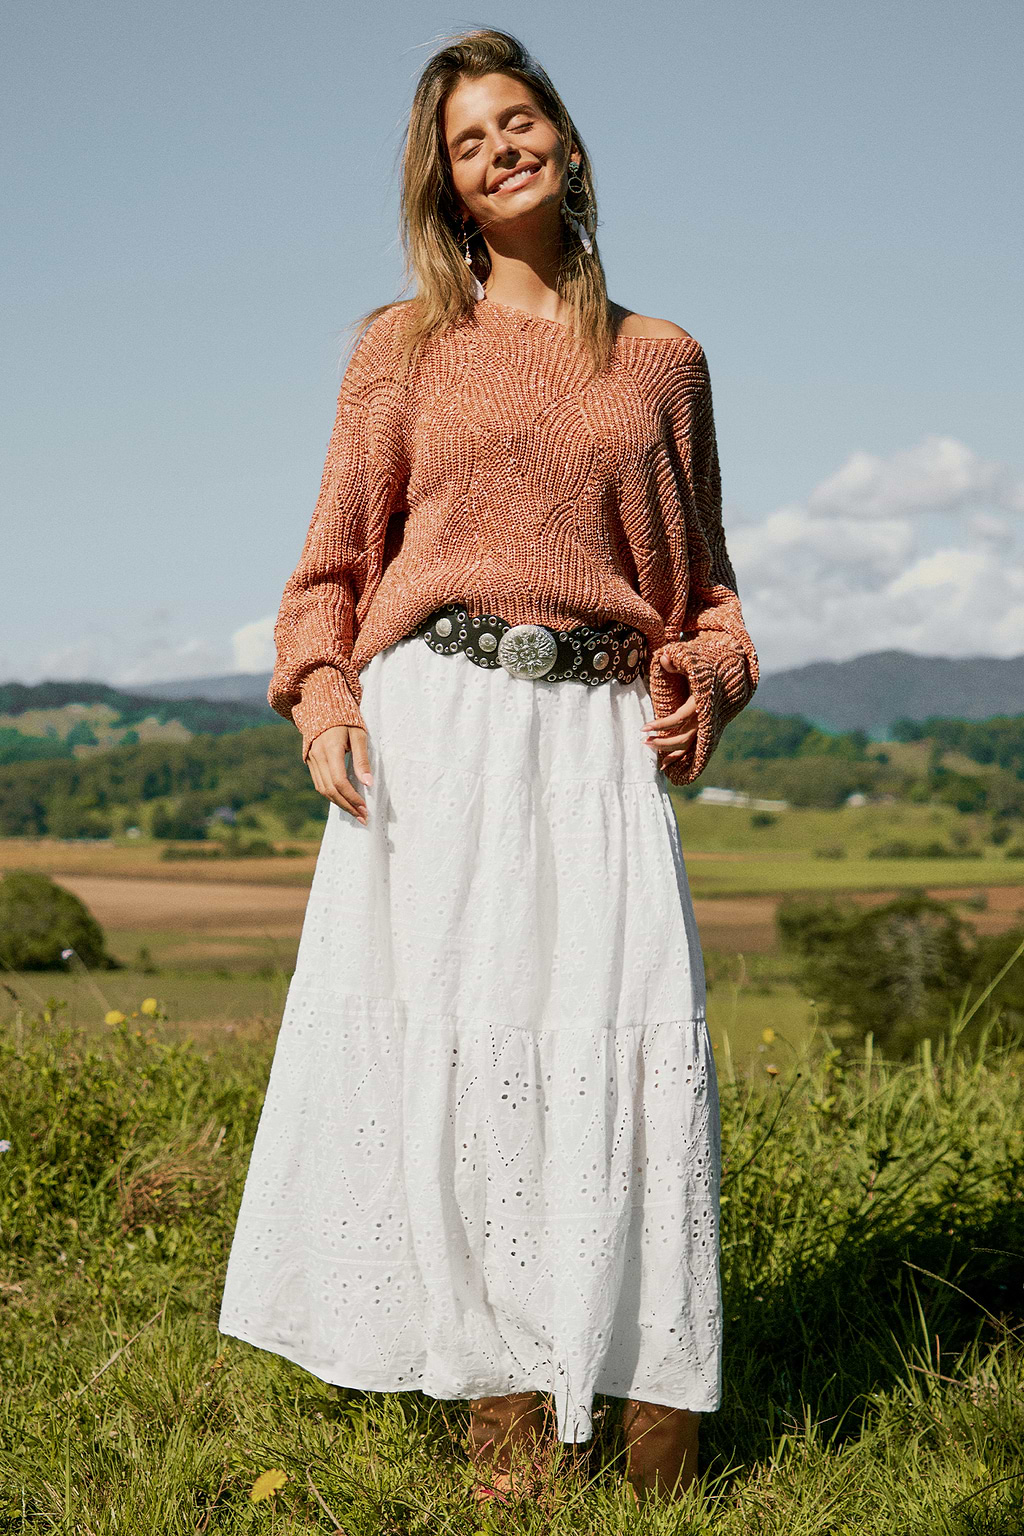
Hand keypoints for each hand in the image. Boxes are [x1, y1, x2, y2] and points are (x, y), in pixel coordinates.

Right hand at [306, 725, 371, 823]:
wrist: (322, 704)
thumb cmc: (346, 718)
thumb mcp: (359, 735)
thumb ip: (362, 760)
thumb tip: (368, 784)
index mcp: (330, 749)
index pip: (339, 781)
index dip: (352, 798)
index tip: (365, 808)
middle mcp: (317, 757)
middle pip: (330, 790)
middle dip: (347, 806)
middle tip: (363, 817)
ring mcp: (311, 759)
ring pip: (323, 789)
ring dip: (339, 803)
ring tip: (355, 813)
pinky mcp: (310, 761)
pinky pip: (319, 783)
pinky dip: (331, 794)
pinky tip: (344, 800)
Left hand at [644, 650, 697, 764]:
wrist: (727, 679)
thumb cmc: (706, 671)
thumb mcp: (693, 664)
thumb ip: (677, 663)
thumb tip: (663, 656)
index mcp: (701, 703)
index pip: (679, 718)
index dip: (661, 724)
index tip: (644, 726)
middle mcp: (704, 718)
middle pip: (682, 737)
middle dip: (662, 741)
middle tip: (643, 739)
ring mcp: (705, 727)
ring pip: (686, 745)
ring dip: (666, 749)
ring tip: (647, 745)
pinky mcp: (703, 731)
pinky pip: (690, 749)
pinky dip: (677, 758)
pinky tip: (662, 765)